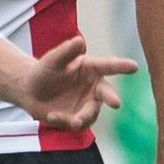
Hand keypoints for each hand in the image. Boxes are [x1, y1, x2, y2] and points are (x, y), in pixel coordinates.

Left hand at [1, 38, 137, 132]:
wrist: (30, 92)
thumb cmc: (44, 71)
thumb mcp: (52, 60)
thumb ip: (66, 52)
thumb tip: (79, 40)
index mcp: (91, 68)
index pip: (108, 66)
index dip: (121, 66)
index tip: (134, 67)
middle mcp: (93, 87)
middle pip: (106, 93)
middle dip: (111, 97)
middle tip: (116, 103)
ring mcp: (87, 104)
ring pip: (91, 113)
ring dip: (84, 117)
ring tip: (74, 121)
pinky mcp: (78, 118)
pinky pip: (76, 123)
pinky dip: (64, 121)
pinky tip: (52, 116)